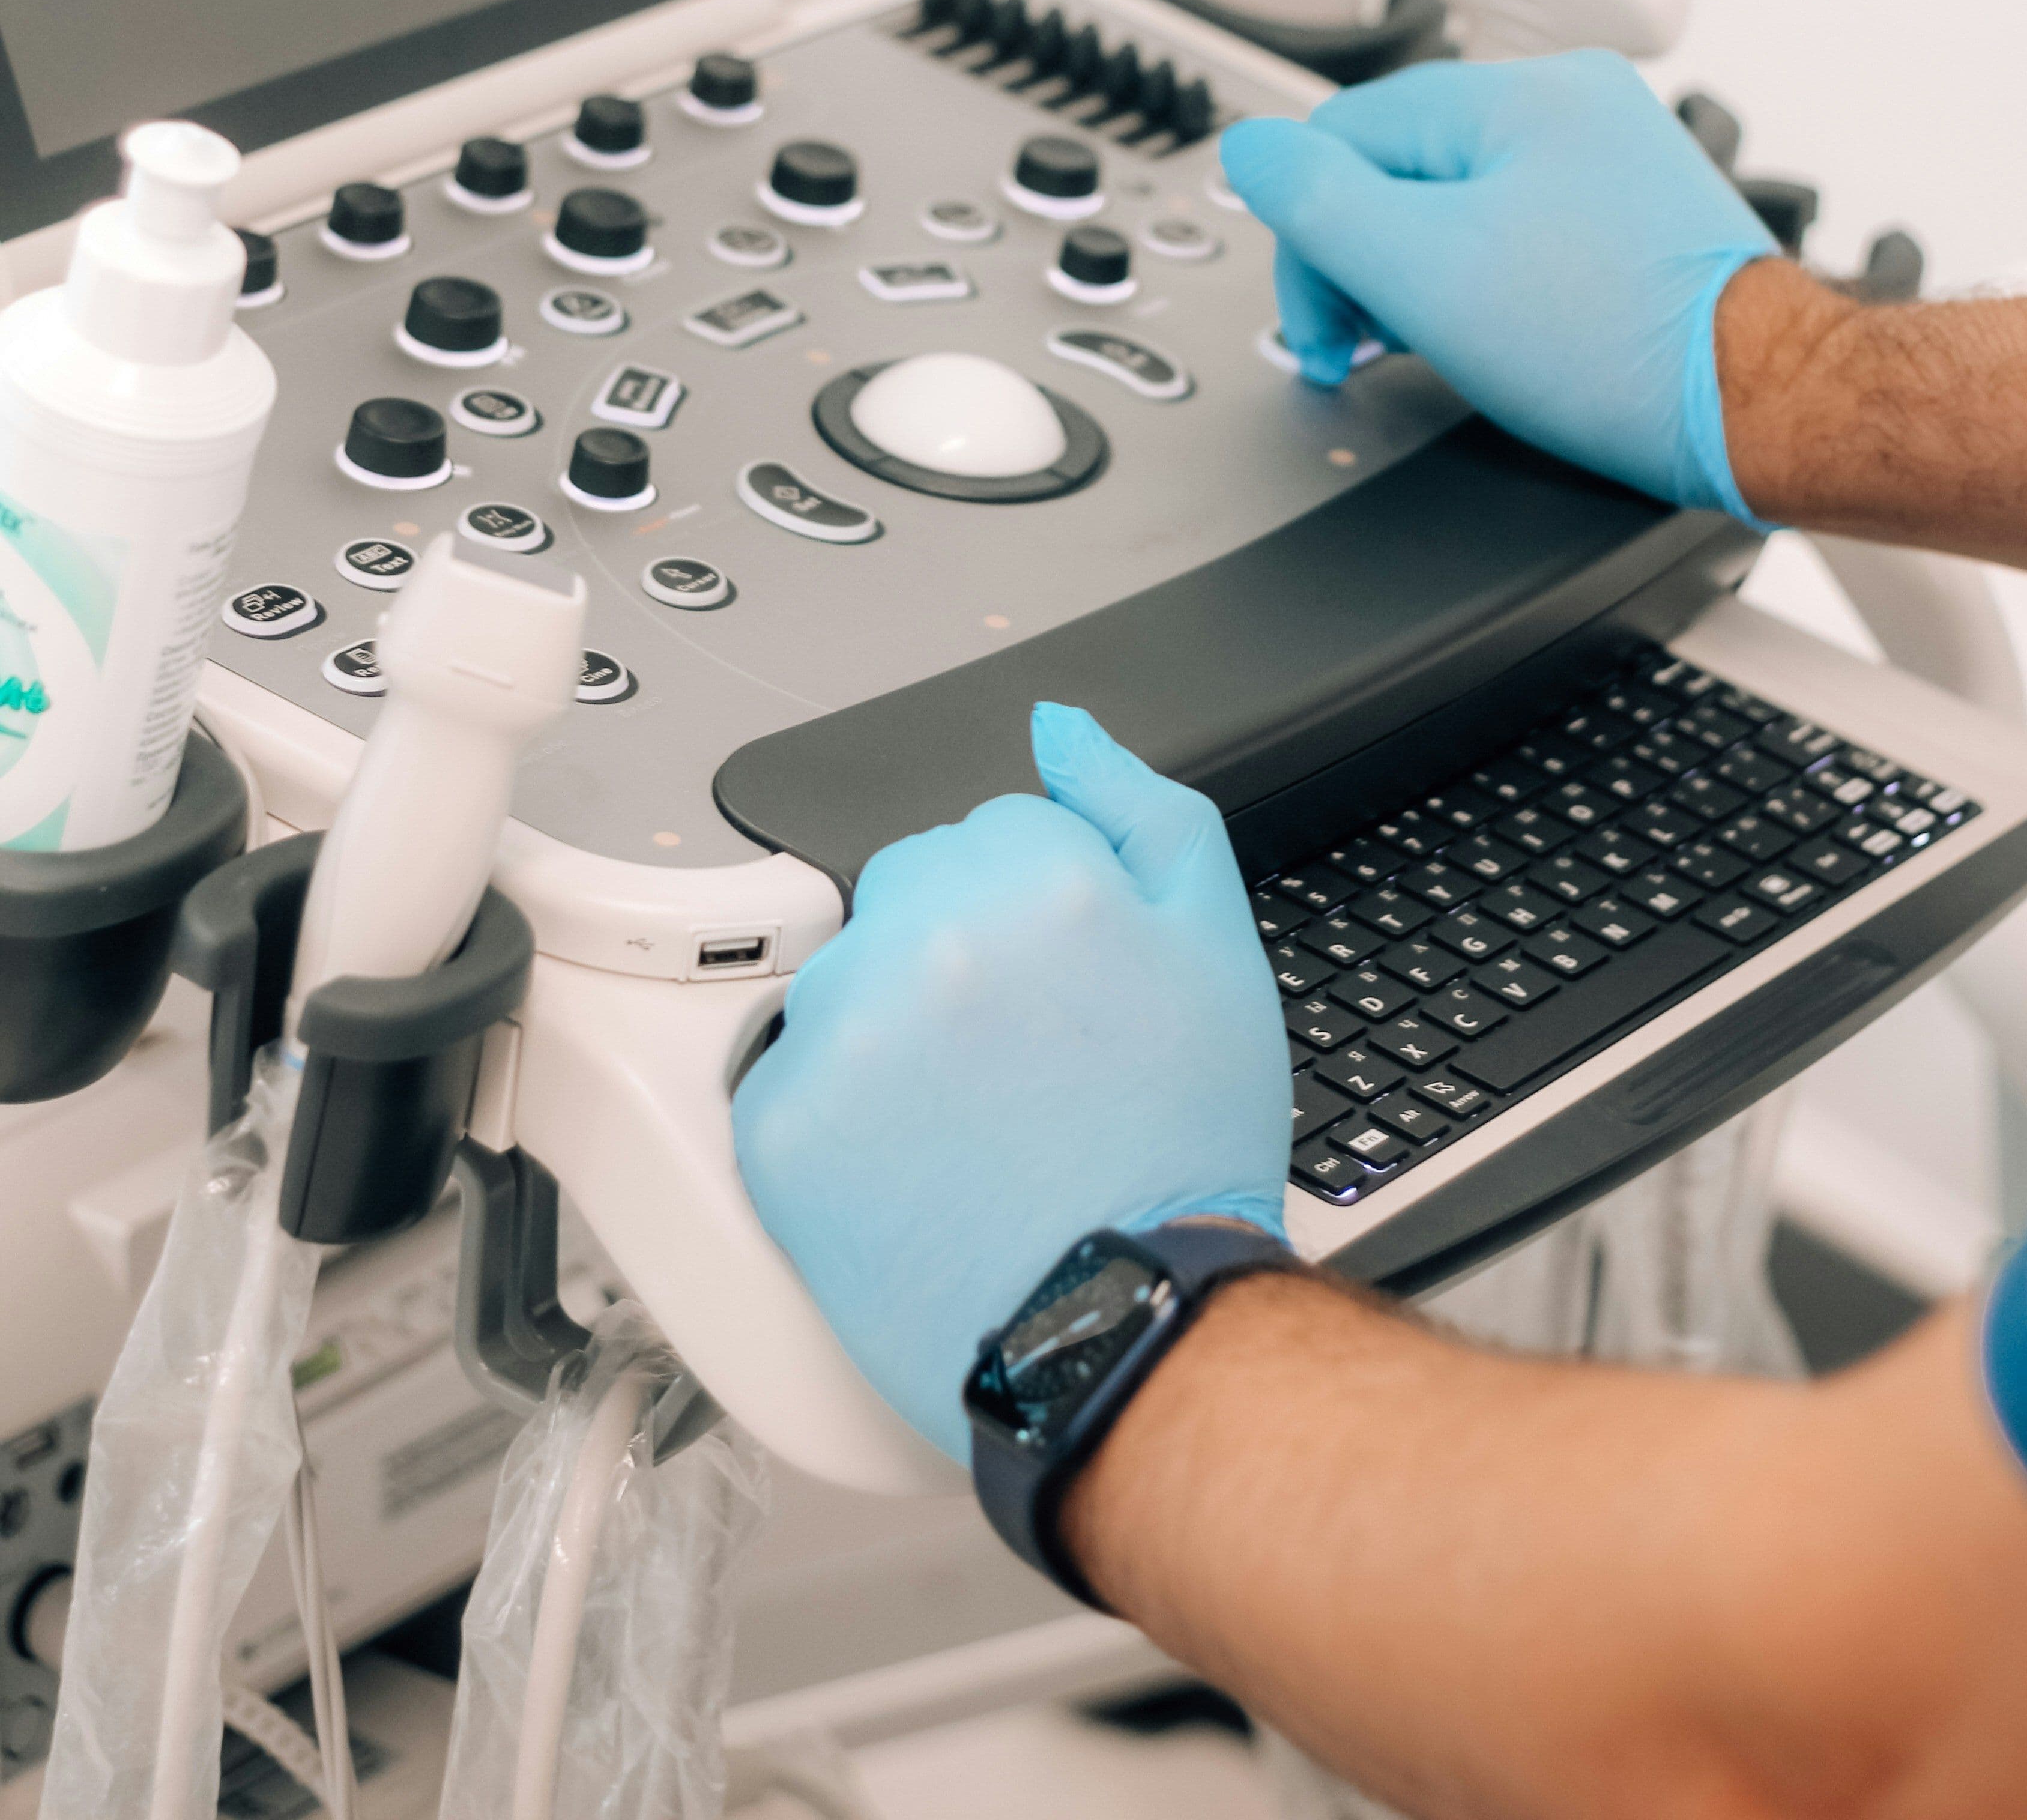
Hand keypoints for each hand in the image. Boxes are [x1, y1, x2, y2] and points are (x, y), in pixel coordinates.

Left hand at [731, 705, 1290, 1460]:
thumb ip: (1138, 809)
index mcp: (1036, 877)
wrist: (1128, 1328)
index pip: (994, 836)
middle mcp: (929, 934)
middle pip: (911, 891)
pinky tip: (914, 1165)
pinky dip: (840, 1115)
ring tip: (972, 1122)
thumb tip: (1060, 731)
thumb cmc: (1178, 1150)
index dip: (1039, 921)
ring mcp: (844, 1029)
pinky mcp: (778, 1124)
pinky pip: (792, 1075)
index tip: (1063, 998)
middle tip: (1024, 1067)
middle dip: (958, 953)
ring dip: (892, 1025)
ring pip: (847, 976)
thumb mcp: (1217, 946)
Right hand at [1219, 49, 1776, 518]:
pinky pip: (1520, 225)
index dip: (1310, 239)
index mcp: (1520, 91)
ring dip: (1420, 272)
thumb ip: (1315, 201)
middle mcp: (1573, 102)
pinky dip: (1487, 278)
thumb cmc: (1616, 349)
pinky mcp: (1635, 213)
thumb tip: (1250, 151)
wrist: (1760, 405)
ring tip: (1435, 342)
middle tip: (1367, 346)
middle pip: (1398, 165)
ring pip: (1456, 199)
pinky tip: (1498, 332)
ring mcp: (1611, 155)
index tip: (1326, 327)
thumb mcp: (1423, 270)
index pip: (1341, 137)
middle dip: (1365, 259)